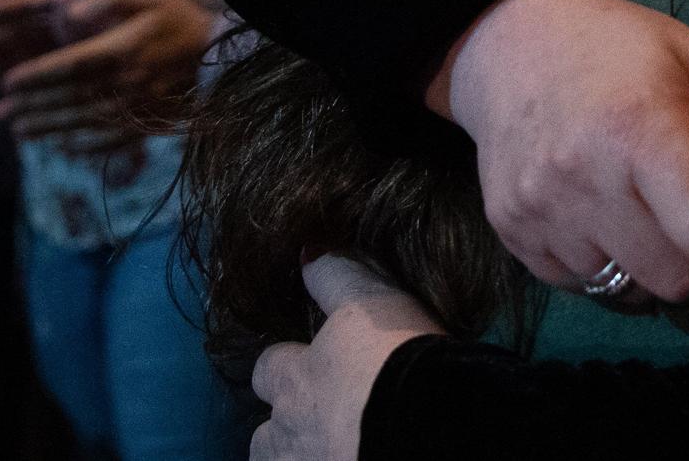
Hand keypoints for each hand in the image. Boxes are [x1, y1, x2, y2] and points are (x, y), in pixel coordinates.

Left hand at [0, 0, 215, 141]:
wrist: (217, 48)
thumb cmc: (174, 15)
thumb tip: (71, 14)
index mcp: (124, 49)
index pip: (68, 66)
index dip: (34, 75)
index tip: (6, 82)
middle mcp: (130, 82)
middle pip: (69, 98)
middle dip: (31, 106)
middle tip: (0, 110)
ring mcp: (140, 106)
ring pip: (84, 122)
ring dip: (47, 128)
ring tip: (18, 130)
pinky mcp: (150, 122)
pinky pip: (109, 140)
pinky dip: (80, 145)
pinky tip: (59, 145)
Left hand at [249, 255, 440, 460]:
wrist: (423, 430)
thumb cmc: (397, 360)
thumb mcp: (372, 302)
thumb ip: (337, 274)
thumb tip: (307, 249)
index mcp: (295, 380)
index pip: (270, 367)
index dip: (288, 365)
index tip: (312, 364)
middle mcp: (286, 431)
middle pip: (265, 432)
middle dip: (286, 424)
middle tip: (326, 419)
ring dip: (298, 456)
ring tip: (335, 448)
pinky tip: (351, 458)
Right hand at [437, 0, 688, 302]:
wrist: (509, 41)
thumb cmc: (619, 47)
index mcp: (643, 129)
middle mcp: (588, 179)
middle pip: (676, 279)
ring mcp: (543, 212)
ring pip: (630, 291)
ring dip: (652, 266)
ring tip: (646, 212)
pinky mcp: (512, 233)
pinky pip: (581, 287)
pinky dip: (606, 265)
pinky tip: (602, 215)